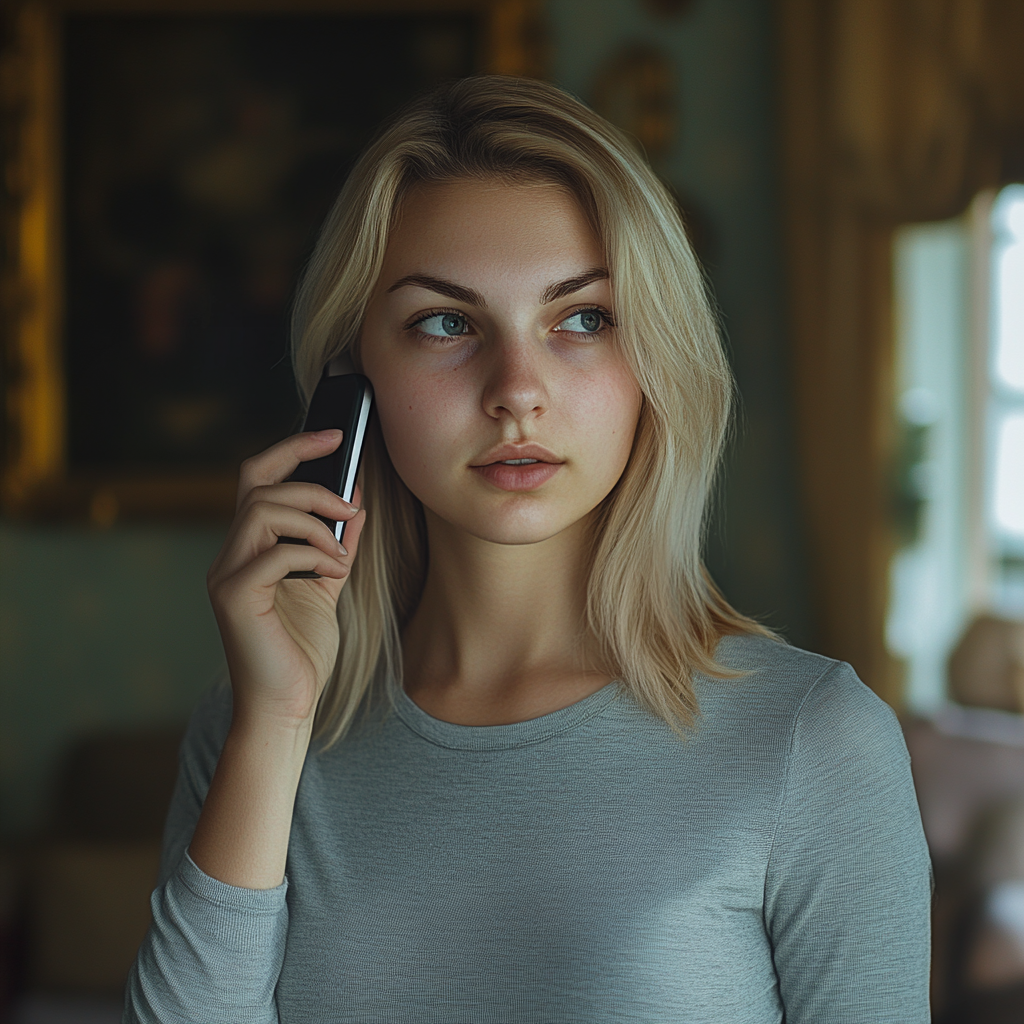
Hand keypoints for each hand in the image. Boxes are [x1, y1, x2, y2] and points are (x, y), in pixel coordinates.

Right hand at [206, 429, 366, 729]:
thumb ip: (337, 542)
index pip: (258, 478)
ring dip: (312, 521)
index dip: (293, 448)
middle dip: (312, 486)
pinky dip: (310, 554)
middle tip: (350, 505)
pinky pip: (271, 554)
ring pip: (261, 511)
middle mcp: (229, 556)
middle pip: (258, 486)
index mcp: (249, 547)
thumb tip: (356, 499)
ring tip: (340, 551)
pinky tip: (331, 573)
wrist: (288, 707)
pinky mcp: (232, 598)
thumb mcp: (328, 583)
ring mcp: (225, 576)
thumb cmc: (303, 649)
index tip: (335, 434)